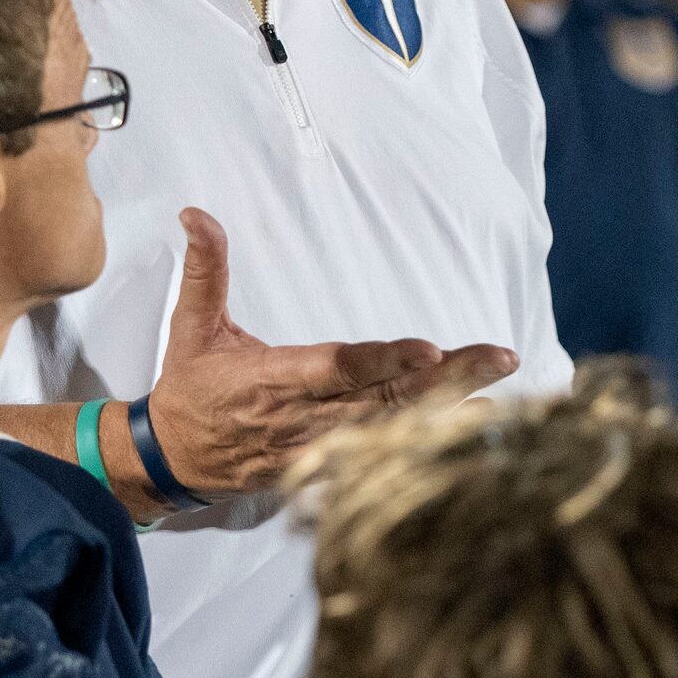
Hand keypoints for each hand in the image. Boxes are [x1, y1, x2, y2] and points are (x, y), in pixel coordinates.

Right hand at [149, 207, 518, 498]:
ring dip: (451, 406)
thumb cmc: (190, 390)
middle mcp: (307, 416)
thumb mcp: (192, 327)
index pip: (339, 368)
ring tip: (502, 388)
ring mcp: (322, 445)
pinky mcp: (329, 463)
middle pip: (386, 397)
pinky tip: (474, 422)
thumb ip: (205, 270)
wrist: (174, 461)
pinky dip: (432, 437)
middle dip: (447, 378)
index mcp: (275, 378)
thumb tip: (196, 214)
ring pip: (396, 425)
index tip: (429, 349)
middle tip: (500, 358)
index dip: (384, 361)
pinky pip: (388, 449)